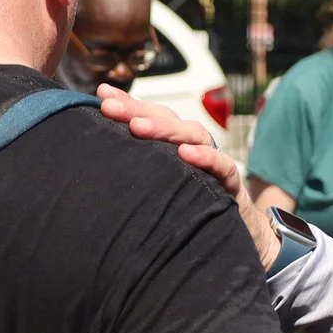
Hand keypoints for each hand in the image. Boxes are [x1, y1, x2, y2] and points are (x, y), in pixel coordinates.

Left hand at [92, 85, 277, 265]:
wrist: (236, 239)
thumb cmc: (190, 210)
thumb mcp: (160, 189)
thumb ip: (136, 170)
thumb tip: (96, 160)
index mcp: (173, 147)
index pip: (151, 117)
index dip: (128, 104)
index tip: (102, 93)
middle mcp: (193, 148)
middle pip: (168, 120)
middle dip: (138, 111)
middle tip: (109, 106)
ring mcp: (214, 164)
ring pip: (194, 135)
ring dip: (166, 129)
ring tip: (137, 127)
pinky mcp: (232, 185)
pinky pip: (223, 166)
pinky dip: (206, 157)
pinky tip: (185, 154)